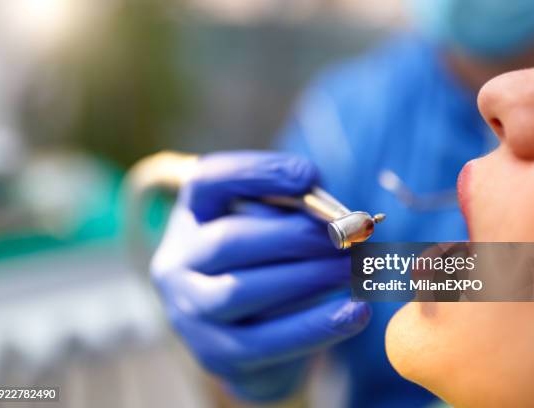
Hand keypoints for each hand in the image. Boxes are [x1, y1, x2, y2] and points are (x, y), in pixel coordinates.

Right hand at [151, 151, 370, 401]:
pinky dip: (315, 327)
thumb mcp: (274, 228)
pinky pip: (265, 342)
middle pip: (228, 241)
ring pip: (240, 292)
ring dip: (307, 278)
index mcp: (192, 215)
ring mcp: (189, 311)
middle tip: (348, 236)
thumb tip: (338, 213)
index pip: (209, 180)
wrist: (251, 336)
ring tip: (354, 269)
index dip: (257, 173)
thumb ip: (295, 211)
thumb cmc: (270, 265)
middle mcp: (178, 261)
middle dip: (295, 236)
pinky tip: (355, 313)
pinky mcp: (214, 353)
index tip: (310, 176)